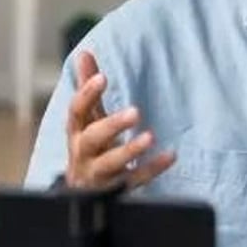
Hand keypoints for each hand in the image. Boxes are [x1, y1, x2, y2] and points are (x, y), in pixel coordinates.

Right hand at [65, 50, 175, 188]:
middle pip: (93, 138)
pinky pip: (134, 180)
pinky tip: (170, 155)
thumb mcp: (88, 119)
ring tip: (151, 136)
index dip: (86, 94)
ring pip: (111, 163)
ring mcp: (98, 174)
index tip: (102, 77)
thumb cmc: (89, 147)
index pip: (77, 111)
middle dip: (112, 124)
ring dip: (131, 150)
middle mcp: (83, 152)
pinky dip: (152, 168)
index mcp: (76, 131)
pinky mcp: (115, 190)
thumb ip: (88, 88)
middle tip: (136, 111)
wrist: (82, 193)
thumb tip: (84, 53)